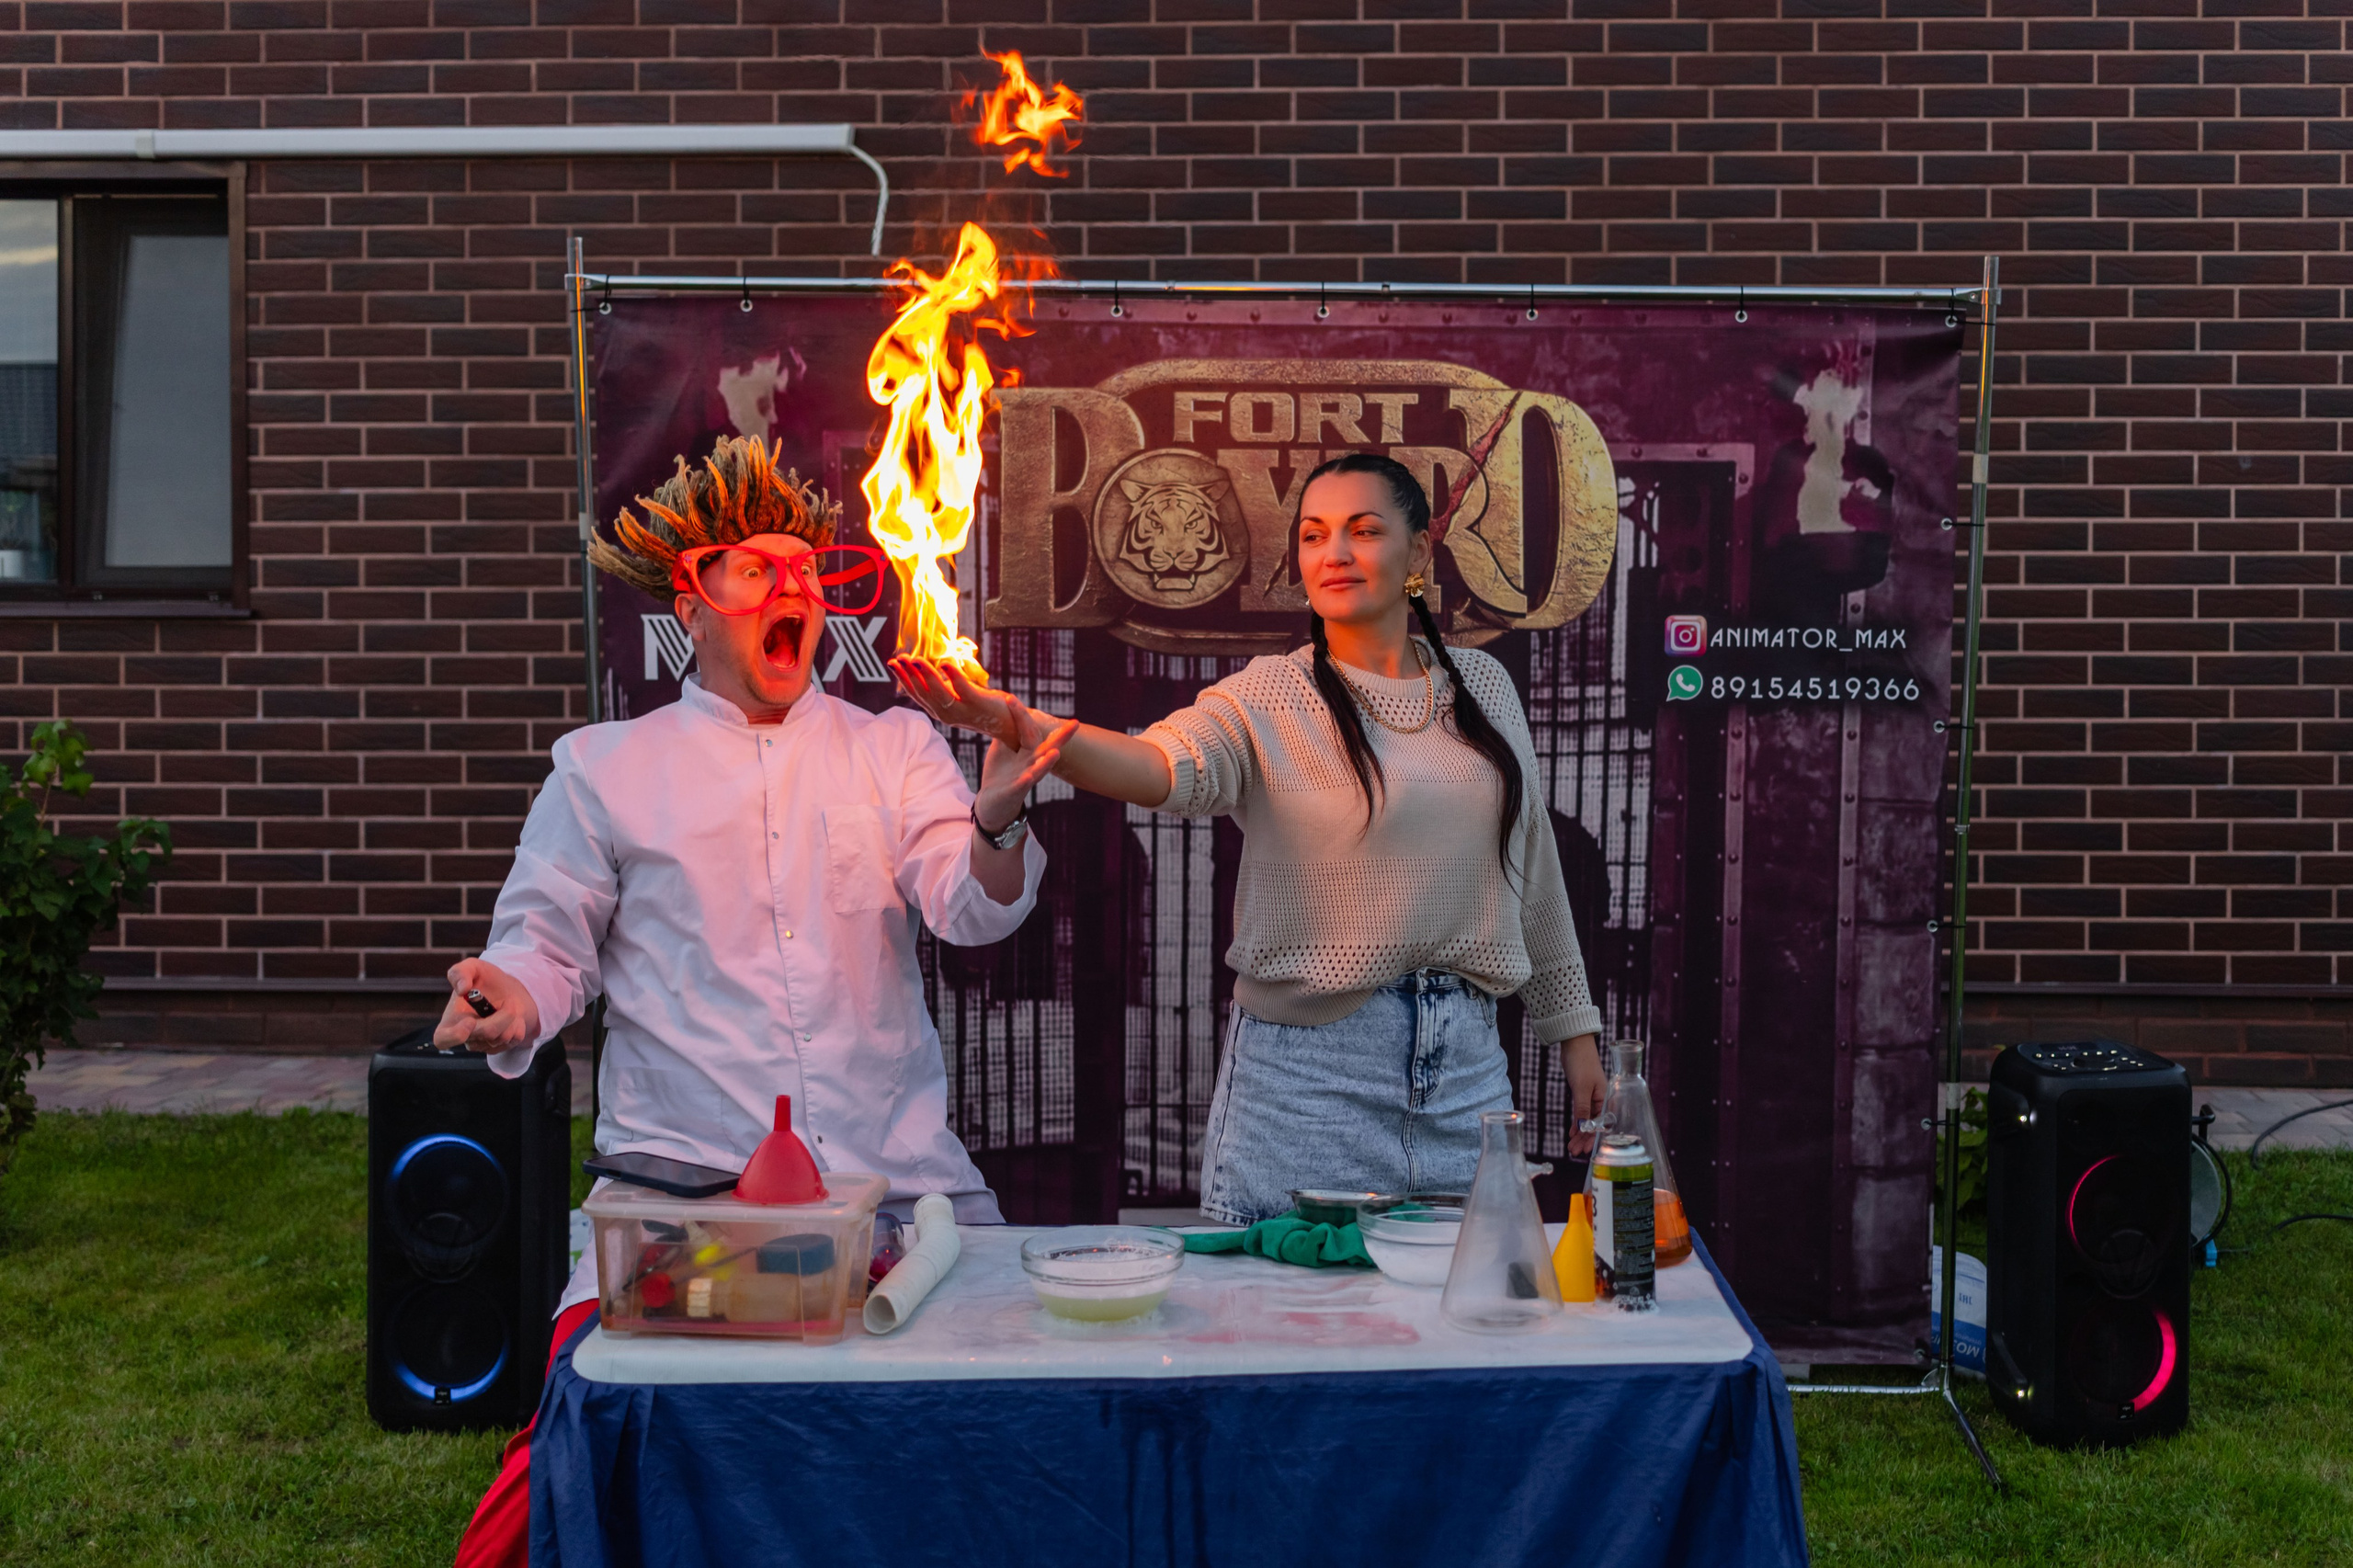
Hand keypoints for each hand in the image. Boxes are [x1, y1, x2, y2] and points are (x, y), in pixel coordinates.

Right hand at [432, 958, 540, 1052]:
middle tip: (510, 1001)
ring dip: (512, 1018)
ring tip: (509, 1005)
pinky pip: (515, 1039)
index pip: (442, 1040)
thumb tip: (462, 989)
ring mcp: (484, 1044)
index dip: (453, 1036)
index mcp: (451, 1021)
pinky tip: (514, 1017)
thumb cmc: (485, 980)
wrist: (508, 990)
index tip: (469, 1021)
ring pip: (502, 1038)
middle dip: (502, 1016)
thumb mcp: (472, 967)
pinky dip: (519, 1024)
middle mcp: (466, 1036)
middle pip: (485, 1034)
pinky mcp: (501, 1047)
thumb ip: (460, 972)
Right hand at [889, 656, 1052, 750]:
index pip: (917, 694)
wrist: (1009, 722)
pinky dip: (953, 676)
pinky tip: (945, 663)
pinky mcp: (977, 703)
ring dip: (926, 676)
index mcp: (940, 711)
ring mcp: (962, 710)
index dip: (903, 680)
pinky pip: (962, 689)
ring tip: (916, 660)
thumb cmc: (982, 705)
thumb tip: (928, 669)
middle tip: (898, 659)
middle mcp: (947, 714)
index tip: (892, 663)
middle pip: (923, 694)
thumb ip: (943, 686)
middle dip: (909, 676)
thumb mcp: (957, 695)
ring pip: (939, 693)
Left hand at [974, 714, 1077, 834]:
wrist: (992, 804)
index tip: (1011, 697)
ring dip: (1047, 761)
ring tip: (1055, 752)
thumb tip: (1000, 707)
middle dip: (1062, 737)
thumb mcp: (1001, 749)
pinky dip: (1026, 780)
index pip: (1029, 730)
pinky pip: (1022, 786)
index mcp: (1028, 752)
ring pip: (1039, 769)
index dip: (1020, 715)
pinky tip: (1028, 775)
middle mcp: (1032, 764)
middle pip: (1047, 747)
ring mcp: (1025, 779)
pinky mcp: (1014, 792)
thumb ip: (1005, 731)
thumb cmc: (1001, 773)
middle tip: (1076, 723)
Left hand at [1561, 1033, 1603, 1156]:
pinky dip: (1577, 1123)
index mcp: (1608, 1098)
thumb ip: (1582, 1109)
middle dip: (1584, 1139)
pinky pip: (1582, 1113)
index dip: (1592, 1139)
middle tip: (1574, 1152)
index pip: (1602, 1124)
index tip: (1584, 1150)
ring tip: (1571, 1146)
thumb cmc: (1582, 1062)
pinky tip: (1572, 1132)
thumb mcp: (1581, 1088)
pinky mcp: (1584, 1093)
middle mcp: (1603, 1100)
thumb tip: (1582, 1128)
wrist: (1574, 1044)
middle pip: (1595, 1125)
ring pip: (1587, 1120)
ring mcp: (1593, 1097)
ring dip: (1579, 1133)